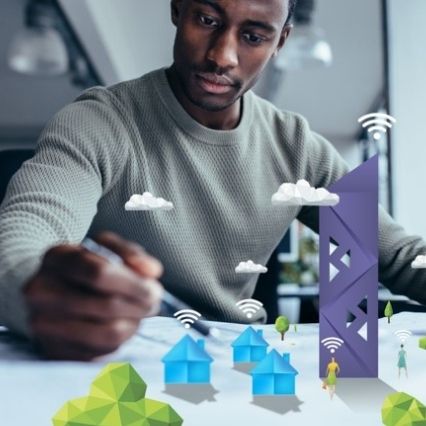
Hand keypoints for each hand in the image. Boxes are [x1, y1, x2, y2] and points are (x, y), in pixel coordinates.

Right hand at [24, 231, 163, 359]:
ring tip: (139, 314)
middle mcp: (41, 290)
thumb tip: (151, 271)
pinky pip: (100, 353)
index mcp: (56, 257)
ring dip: (134, 324)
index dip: (134, 284)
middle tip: (153, 303)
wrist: (52, 290)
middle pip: (107, 306)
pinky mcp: (52, 350)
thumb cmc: (86, 265)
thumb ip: (132, 253)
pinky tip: (121, 325)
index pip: (99, 273)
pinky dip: (119, 341)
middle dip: (140, 306)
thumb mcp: (107, 247)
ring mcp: (43, 323)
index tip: (153, 289)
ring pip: (108, 332)